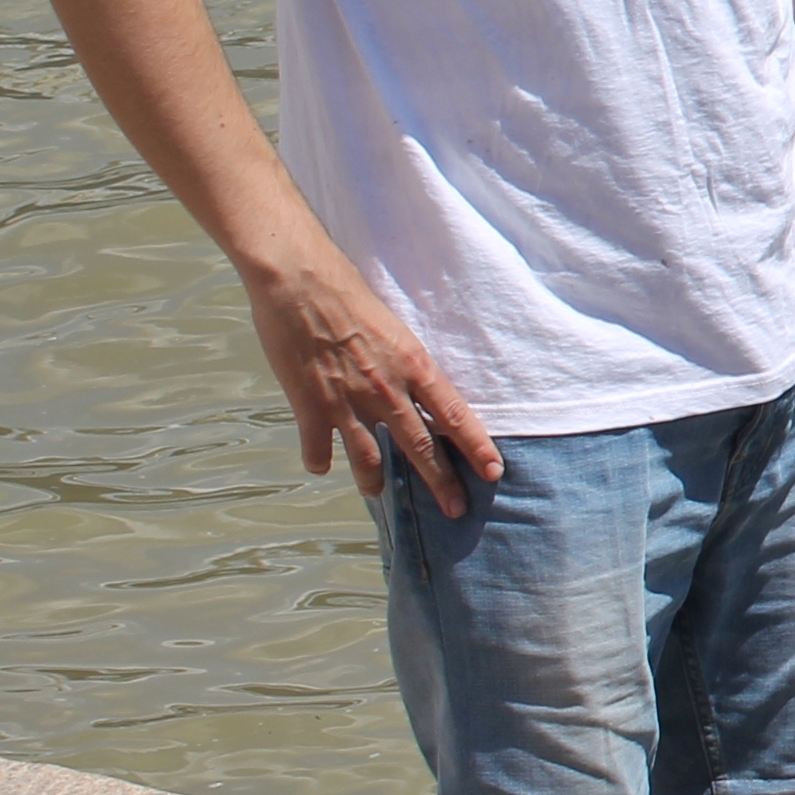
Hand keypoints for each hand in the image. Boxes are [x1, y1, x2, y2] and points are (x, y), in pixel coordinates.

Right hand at [244, 243, 499, 514]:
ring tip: (378, 494)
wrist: (302, 284)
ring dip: (375, 479)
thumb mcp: (397, 332)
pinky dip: (320, 460)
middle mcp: (387, 390)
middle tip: (456, 511)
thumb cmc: (352, 297)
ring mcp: (348, 401)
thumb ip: (407, 366)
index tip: (493, 472)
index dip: (476, 447)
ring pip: (370, 456)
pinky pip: (320, 447)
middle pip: (421, 446)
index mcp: (415, 367)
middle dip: (441, 483)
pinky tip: (321, 467)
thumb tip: (420, 390)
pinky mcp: (310, 406)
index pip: (455, 415)